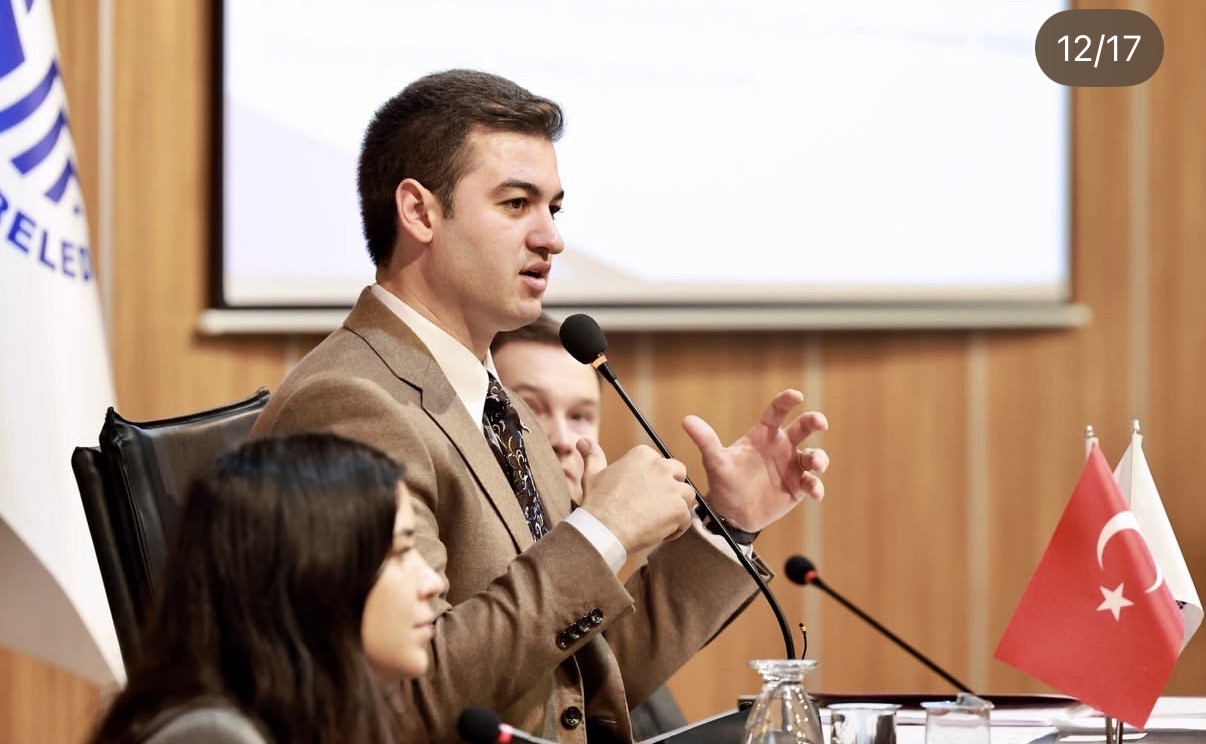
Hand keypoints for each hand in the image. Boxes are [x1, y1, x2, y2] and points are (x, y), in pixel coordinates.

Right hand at [577, 441, 695, 552]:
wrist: (603, 529)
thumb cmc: (597, 503)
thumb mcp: (592, 475)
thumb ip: (593, 456)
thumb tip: (582, 441)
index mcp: (642, 455)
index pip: (660, 463)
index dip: (653, 480)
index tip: (641, 493)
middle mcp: (660, 466)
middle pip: (678, 473)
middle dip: (670, 488)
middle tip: (654, 506)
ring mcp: (672, 487)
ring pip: (686, 495)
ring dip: (676, 507)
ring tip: (658, 520)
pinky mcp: (679, 509)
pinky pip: (687, 517)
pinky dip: (678, 527)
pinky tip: (661, 532)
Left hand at [683, 389, 828, 532]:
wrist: (732, 514)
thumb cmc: (724, 483)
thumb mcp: (715, 462)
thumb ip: (706, 441)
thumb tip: (686, 420)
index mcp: (763, 435)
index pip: (777, 412)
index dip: (786, 401)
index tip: (796, 395)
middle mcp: (781, 447)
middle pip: (803, 428)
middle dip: (813, 421)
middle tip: (820, 422)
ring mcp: (792, 467)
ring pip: (813, 456)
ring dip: (819, 458)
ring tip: (815, 464)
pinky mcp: (798, 487)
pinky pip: (812, 484)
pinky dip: (816, 487)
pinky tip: (814, 492)